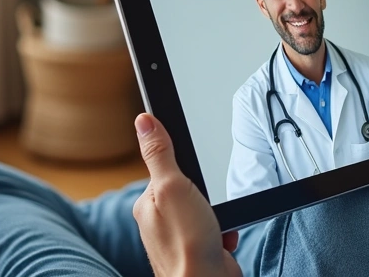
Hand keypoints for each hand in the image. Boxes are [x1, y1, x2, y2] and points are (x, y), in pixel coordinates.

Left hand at [133, 114, 241, 276]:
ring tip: (214, 225)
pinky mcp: (199, 248)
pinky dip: (225, 232)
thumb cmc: (187, 243)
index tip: (193, 178)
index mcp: (147, 204)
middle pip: (189, 191)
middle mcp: (159, 221)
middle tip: (206, 205)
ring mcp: (180, 236)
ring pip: (206, 210)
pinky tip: (222, 238)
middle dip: (207, 196)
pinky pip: (217, 229)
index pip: (165, 172)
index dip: (184, 172)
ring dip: (218, 215)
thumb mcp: (172, 186)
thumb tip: (143, 120)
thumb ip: (159, 154)